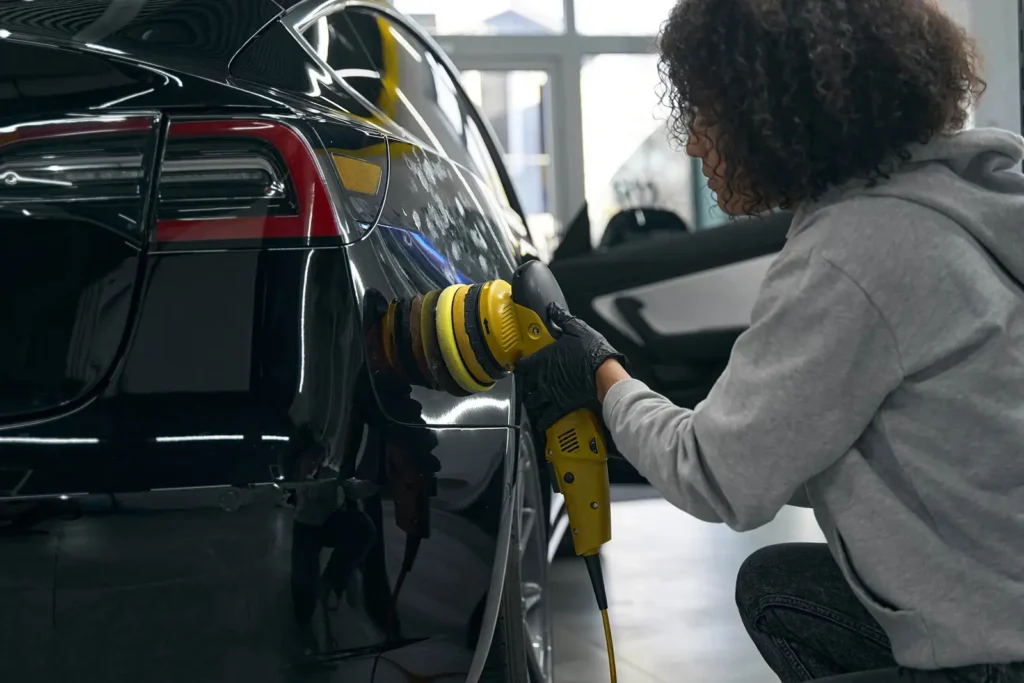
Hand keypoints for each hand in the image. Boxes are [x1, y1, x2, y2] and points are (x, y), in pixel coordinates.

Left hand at [517, 303, 627, 433]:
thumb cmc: (591, 352)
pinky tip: (540, 421)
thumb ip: (562, 319)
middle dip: (525, 386)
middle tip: (527, 385)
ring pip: (531, 402)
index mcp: (543, 360)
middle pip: (524, 385)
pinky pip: (545, 417)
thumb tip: (553, 309)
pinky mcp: (560, 406)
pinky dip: (541, 421)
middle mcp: (542, 378)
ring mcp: (550, 394)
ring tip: (532, 402)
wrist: (605, 375)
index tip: (521, 366)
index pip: (522, 365)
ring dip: (530, 402)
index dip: (520, 366)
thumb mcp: (577, 329)